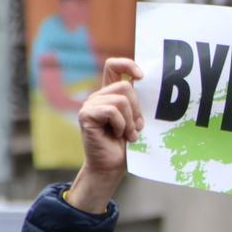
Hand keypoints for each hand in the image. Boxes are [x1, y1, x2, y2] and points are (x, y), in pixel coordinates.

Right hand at [68, 58, 143, 213]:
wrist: (112, 167)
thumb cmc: (126, 146)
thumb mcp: (136, 119)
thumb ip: (138, 103)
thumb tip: (145, 84)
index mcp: (110, 94)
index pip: (114, 66)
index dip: (127, 64)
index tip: (142, 76)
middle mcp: (98, 96)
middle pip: (125, 87)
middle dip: (137, 110)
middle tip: (135, 128)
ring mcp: (90, 105)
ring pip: (121, 100)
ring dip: (129, 121)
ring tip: (127, 135)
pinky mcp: (86, 115)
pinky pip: (112, 111)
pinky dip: (120, 125)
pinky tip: (116, 135)